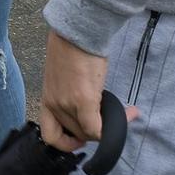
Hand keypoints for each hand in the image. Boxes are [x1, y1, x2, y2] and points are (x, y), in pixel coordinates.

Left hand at [39, 29, 138, 150]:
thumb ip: (70, 94)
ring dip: (106, 128)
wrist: (78, 30)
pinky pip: (96, 129)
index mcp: (47, 99)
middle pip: (75, 135)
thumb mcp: (63, 77)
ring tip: (123, 114)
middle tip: (111, 120)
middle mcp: (54, 105)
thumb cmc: (71, 47)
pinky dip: (111, 129)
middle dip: (94, 132)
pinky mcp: (83, 100)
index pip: (50, 136)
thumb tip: (89, 106)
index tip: (79, 139)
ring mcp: (68, 104)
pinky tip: (127, 114)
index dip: (66, 143)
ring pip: (87, 134)